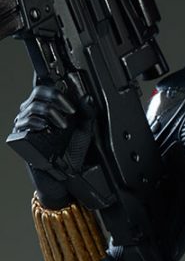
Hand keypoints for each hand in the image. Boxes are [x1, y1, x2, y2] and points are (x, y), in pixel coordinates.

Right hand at [12, 84, 77, 207]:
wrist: (67, 174)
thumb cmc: (72, 152)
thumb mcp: (83, 130)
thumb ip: (87, 113)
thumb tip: (87, 97)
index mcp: (48, 108)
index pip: (45, 88)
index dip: (55, 87)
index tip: (69, 97)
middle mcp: (34, 114)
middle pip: (37, 93)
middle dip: (56, 98)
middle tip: (70, 111)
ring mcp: (26, 125)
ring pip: (31, 106)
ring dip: (50, 112)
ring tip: (62, 126)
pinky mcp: (21, 137)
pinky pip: (23, 123)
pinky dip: (35, 122)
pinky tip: (45, 127)